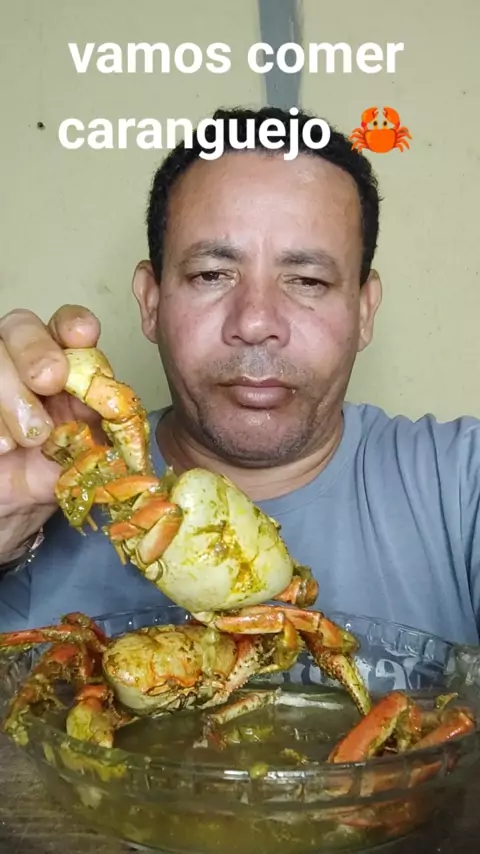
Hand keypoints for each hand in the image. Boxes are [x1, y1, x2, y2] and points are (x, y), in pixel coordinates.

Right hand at [0, 305, 100, 562]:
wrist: (18, 506)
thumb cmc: (56, 470)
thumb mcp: (92, 451)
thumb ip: (110, 431)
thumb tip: (130, 429)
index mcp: (66, 364)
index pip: (67, 324)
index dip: (73, 323)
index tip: (84, 337)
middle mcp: (25, 361)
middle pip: (20, 325)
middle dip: (36, 350)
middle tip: (49, 382)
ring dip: (11, 396)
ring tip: (27, 440)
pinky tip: (3, 447)